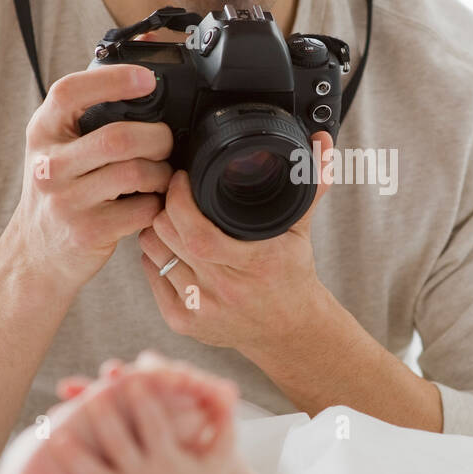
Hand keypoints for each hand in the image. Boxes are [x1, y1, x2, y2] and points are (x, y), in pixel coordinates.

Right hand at [14, 64, 174, 292]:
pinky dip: (158, 204)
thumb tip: (143, 75)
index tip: (147, 79)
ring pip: (135, 172)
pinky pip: (142, 209)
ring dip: (162, 173)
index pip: (69, 92)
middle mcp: (49, 165)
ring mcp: (66, 201)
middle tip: (166, 144)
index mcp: (42, 132)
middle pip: (119, 137)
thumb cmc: (60, 191)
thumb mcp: (58, 147)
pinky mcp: (87, 232)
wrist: (36, 253)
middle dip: (158, 138)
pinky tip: (152, 203)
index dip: (112, 80)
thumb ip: (87, 115)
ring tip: (160, 176)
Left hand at [42, 355, 239, 473]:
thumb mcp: (221, 458)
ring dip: (73, 457)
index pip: (156, 427)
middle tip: (89, 392)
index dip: (145, 400)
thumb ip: (226, 424)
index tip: (133, 374)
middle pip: (120, 446)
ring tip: (53, 434)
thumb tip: (231, 390)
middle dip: (105, 419)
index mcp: (171, 462)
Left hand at [137, 131, 334, 357]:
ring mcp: (199, 309)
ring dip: (158, 230)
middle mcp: (224, 290)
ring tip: (175, 221)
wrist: (288, 331)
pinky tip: (174, 249)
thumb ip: (310, 184)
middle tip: (175, 194)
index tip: (181, 179)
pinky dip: (156, 255)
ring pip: (153, 250)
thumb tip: (321, 142)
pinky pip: (151, 274)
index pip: (197, 233)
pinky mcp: (181, 322)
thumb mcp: (301, 230)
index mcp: (253, 264)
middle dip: (165, 207)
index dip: (180, 200)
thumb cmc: (291, 276)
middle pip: (166, 235)